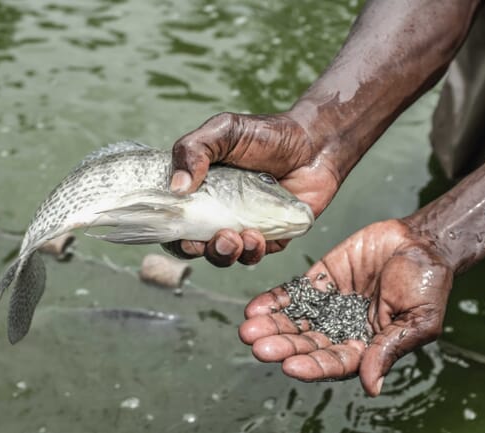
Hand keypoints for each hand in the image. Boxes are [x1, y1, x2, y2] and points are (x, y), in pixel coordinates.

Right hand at [165, 111, 339, 266]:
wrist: (314, 144)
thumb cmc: (267, 135)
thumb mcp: (223, 130)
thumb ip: (193, 150)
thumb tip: (177, 187)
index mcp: (200, 189)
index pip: (175, 217)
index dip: (170, 229)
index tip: (176, 229)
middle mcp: (218, 212)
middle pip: (194, 244)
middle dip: (195, 248)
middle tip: (203, 239)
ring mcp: (243, 226)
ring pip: (223, 255)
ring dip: (222, 253)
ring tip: (234, 237)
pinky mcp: (269, 238)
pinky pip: (254, 255)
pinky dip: (251, 252)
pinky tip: (255, 236)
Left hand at [238, 219, 452, 395]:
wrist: (420, 241)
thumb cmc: (427, 283)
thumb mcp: (418, 320)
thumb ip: (389, 349)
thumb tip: (371, 387)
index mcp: (366, 346)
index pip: (334, 362)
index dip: (312, 366)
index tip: (290, 366)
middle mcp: (341, 330)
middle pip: (306, 344)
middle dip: (282, 346)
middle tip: (258, 347)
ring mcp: (328, 305)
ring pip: (295, 321)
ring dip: (271, 327)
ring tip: (248, 330)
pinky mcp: (319, 281)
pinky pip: (293, 293)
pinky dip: (274, 301)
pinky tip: (255, 308)